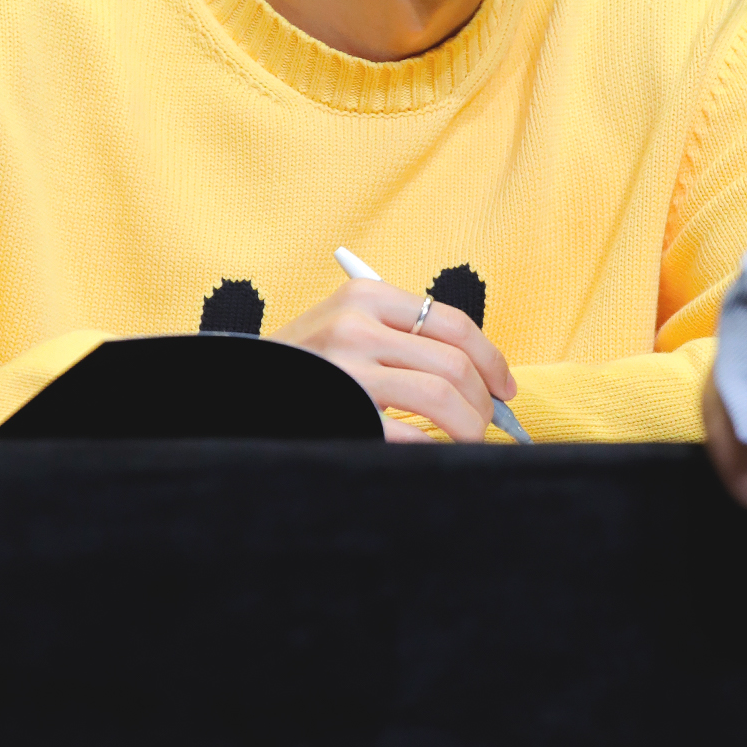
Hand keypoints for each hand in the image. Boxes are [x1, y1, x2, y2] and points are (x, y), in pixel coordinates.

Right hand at [272, 279, 516, 442]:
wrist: (241, 385)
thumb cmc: (306, 361)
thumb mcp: (344, 323)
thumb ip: (400, 333)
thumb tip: (477, 370)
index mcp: (365, 295)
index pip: (453, 322)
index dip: (491, 358)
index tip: (504, 386)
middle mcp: (356, 326)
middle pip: (453, 361)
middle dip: (485, 400)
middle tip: (490, 422)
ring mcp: (346, 369)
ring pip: (441, 395)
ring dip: (470, 426)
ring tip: (470, 439)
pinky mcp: (340, 409)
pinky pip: (409, 434)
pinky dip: (434, 447)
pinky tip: (434, 451)